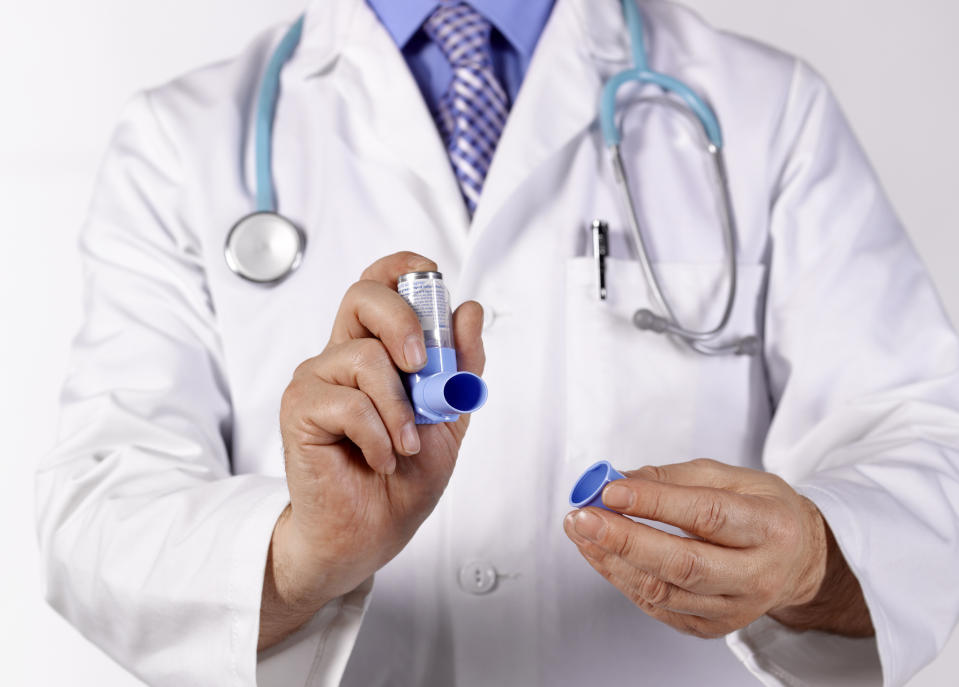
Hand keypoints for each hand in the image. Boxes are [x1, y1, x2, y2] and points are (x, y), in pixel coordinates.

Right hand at [260, 252, 484, 648]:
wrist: (373, 532)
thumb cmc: (405, 476)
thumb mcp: (449, 416)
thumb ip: (461, 367)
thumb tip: (468, 310)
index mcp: (376, 349)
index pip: (379, 285)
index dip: (402, 268)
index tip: (431, 275)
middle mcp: (342, 355)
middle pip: (362, 296)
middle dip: (404, 321)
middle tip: (422, 365)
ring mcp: (317, 379)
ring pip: (365, 358)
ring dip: (400, 409)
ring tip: (406, 444)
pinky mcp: (299, 409)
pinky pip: (348, 404)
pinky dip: (378, 436)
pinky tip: (380, 458)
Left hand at [564, 458, 868, 637]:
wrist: (798, 560)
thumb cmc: (760, 510)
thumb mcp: (730, 477)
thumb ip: (673, 478)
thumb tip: (617, 480)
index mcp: (770, 526)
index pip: (707, 515)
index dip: (655, 503)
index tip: (611, 490)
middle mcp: (758, 574)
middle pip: (684, 564)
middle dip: (624, 540)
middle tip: (582, 518)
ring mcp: (736, 608)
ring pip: (665, 592)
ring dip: (613, 561)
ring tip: (581, 531)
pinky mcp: (712, 627)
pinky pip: (659, 607)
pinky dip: (622, 579)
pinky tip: (600, 554)